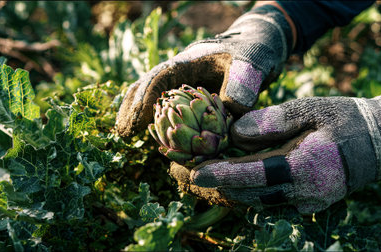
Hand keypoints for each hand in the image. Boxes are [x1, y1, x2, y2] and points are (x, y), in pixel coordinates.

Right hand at [116, 4, 293, 136]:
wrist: (258, 46)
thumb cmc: (253, 51)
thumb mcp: (252, 63)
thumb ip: (243, 84)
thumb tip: (231, 112)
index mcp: (189, 62)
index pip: (159, 79)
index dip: (145, 99)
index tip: (136, 121)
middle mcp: (180, 73)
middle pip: (147, 86)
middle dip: (132, 108)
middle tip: (122, 132)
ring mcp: (183, 84)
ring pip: (152, 97)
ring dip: (137, 114)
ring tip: (126, 134)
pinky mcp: (190, 96)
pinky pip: (167, 108)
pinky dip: (156, 120)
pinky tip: (153, 137)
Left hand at [170, 90, 380, 213]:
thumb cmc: (345, 119)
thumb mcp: (310, 109)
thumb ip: (272, 121)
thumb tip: (236, 133)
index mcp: (305, 167)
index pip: (253, 175)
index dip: (222, 175)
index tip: (195, 174)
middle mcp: (305, 192)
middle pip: (251, 193)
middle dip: (220, 184)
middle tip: (193, 171)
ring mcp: (308, 202)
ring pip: (259, 200)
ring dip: (233, 188)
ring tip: (210, 172)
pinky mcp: (310, 203)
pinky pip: (272, 200)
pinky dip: (252, 189)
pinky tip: (239, 176)